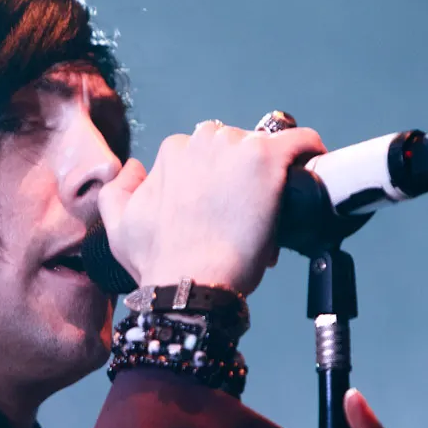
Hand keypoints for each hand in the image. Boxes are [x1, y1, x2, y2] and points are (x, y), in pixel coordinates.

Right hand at [95, 120, 324, 295]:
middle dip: (239, 177)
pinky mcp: (269, 160)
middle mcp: (203, 142)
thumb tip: (135, 167)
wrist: (190, 285)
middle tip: (243, 218)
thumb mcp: (117, 227)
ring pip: (264, 151)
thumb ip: (118, 190)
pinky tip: (311, 169)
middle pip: (234, 149)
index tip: (220, 213)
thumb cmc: (157, 263)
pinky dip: (309, 151)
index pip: (203, 155)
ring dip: (268, 176)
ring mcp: (237, 149)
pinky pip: (300, 141)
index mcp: (172, 153)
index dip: (213, 184)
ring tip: (269, 215)